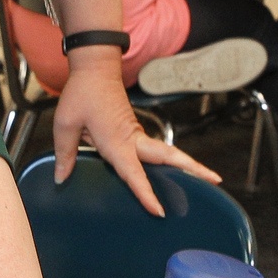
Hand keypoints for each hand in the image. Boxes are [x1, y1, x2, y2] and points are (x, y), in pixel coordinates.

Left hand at [51, 46, 219, 216]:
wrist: (95, 67)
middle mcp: (131, 139)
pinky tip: (174, 170)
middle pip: (168, 156)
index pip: (134, 173)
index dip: (146, 193)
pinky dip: (169, 160)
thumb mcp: (65, 123)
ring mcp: (135, 134)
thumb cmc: (82, 93)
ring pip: (166, 152)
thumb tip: (62, 178)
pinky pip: (153, 150)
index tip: (159, 210)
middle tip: (216, 180)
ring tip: (207, 177)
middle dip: (193, 168)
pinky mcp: (133, 131)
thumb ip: (65, 153)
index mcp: (116, 141)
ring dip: (186, 164)